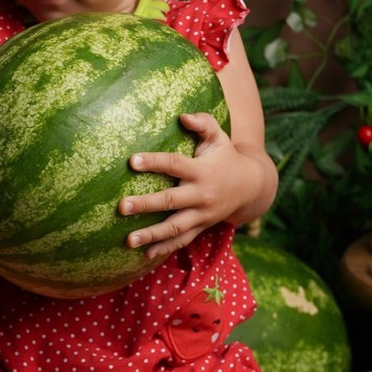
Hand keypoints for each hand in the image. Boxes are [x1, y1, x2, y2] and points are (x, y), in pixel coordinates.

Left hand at [118, 113, 251, 260]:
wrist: (250, 188)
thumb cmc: (226, 157)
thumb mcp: (219, 137)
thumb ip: (203, 123)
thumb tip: (183, 116)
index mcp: (201, 171)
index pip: (175, 164)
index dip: (154, 162)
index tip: (132, 161)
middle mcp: (201, 195)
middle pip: (170, 201)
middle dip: (145, 205)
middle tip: (121, 207)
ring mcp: (201, 215)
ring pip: (174, 228)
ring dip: (151, 235)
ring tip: (128, 240)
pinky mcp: (201, 227)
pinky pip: (182, 241)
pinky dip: (164, 249)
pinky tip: (145, 255)